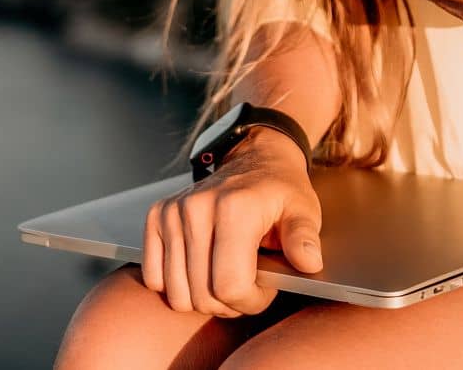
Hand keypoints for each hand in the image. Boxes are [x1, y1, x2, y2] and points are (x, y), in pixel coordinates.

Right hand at [141, 127, 323, 315]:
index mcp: (235, 208)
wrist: (255, 158)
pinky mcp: (157, 216)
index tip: (266, 288)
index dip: (251, 301)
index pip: (230, 286)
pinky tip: (200, 270)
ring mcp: (173, 212)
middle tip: (249, 284)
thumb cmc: (280, 191)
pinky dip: (177, 285)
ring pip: (178, 294)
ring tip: (226, 277)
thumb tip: (308, 262)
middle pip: (203, 295)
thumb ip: (304, 238)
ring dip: (203, 298)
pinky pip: (154, 278)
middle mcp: (197, 208)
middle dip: (230, 304)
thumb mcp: (303, 211)